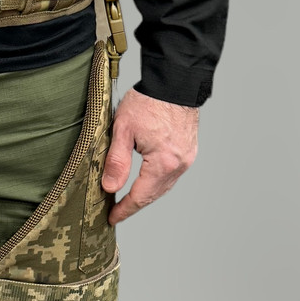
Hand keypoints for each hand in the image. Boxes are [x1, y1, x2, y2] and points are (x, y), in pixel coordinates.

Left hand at [101, 89, 198, 223]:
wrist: (174, 82)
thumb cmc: (148, 102)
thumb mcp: (123, 129)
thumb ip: (117, 161)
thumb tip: (109, 187)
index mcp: (162, 163)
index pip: (140, 196)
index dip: (125, 209)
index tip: (112, 218)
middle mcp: (179, 164)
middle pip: (154, 194)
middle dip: (135, 205)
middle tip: (117, 212)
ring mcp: (187, 158)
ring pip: (164, 185)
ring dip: (147, 194)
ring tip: (129, 200)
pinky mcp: (189, 150)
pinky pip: (172, 174)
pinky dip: (158, 182)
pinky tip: (148, 181)